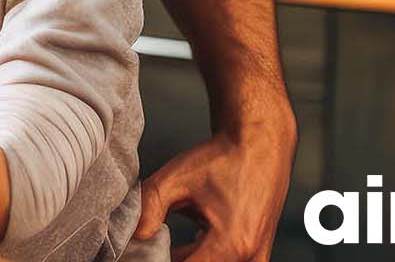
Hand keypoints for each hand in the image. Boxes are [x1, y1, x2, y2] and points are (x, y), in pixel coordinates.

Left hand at [135, 121, 295, 260]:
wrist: (259, 144)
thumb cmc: (223, 159)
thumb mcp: (176, 179)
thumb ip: (149, 207)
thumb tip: (134, 235)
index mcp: (231, 243)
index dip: (157, 259)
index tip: (144, 247)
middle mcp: (250, 256)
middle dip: (172, 258)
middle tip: (154, 240)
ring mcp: (259, 256)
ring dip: (190, 259)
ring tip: (169, 241)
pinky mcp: (260, 252)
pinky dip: (206, 257)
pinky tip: (192, 242)